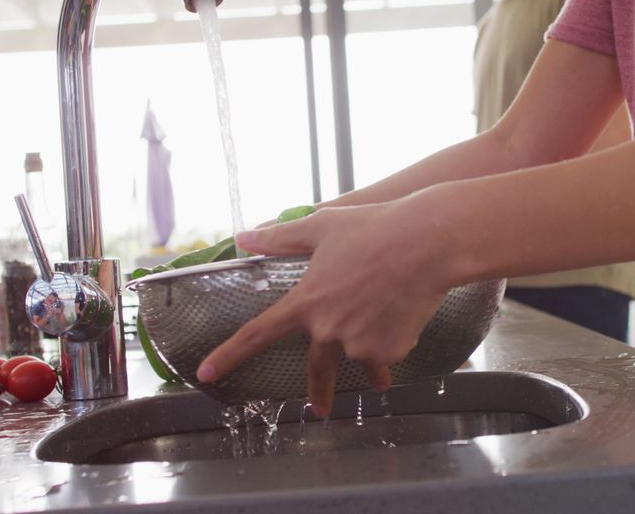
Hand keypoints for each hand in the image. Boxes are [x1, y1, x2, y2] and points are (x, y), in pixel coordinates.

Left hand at [197, 201, 454, 416]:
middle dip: (319, 393)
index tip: (206, 374)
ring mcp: (359, 343)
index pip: (256, 334)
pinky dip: (393, 337)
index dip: (228, 355)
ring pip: (362, 356)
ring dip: (371, 356)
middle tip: (319, 409)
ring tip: (386, 348)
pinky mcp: (390, 349)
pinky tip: (405, 312)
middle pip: (316, 370)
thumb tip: (245, 236)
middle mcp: (328, 330)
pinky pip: (388, 350)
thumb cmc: (374, 228)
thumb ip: (280, 238)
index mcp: (306, 302)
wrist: (428, 243)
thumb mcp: (322, 226)